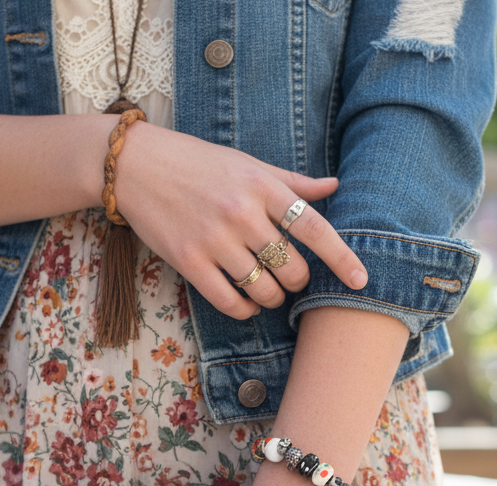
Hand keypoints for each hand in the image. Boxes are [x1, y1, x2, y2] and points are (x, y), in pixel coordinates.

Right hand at [115, 121, 367, 319]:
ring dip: (272, 297)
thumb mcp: (247, 164)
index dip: (341, 257)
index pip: (314, 227)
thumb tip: (334, 186)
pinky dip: (244, 309)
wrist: (134, 165)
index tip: (361, 280)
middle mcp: (241, 213)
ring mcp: (214, 239)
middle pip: (292, 268)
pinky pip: (230, 301)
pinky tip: (245, 303)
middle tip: (288, 276)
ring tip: (266, 288)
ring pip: (264, 289)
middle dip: (297, 280)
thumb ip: (292, 182)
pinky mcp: (188, 260)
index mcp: (262, 186)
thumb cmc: (198, 164)